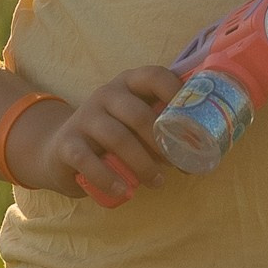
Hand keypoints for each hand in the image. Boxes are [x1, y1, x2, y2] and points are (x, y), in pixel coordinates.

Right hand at [6, 67, 181, 208]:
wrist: (60, 151)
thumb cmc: (112, 137)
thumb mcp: (135, 122)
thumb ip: (162, 123)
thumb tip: (207, 145)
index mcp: (128, 83)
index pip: (154, 75)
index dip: (176, 93)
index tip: (193, 119)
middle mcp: (105, 94)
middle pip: (138, 114)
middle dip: (162, 142)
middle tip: (178, 164)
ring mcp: (83, 117)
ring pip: (116, 138)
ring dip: (142, 164)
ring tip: (157, 182)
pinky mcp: (67, 144)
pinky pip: (87, 160)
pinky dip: (107, 177)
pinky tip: (123, 191)